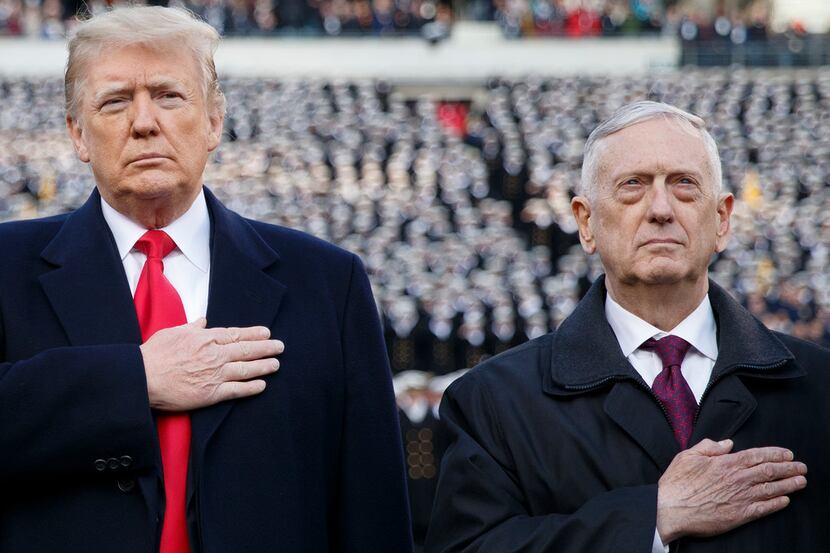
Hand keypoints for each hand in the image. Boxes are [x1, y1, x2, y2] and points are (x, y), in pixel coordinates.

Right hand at [140, 318, 283, 410]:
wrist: (141, 378)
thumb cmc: (153, 355)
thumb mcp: (172, 332)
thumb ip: (191, 327)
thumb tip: (203, 321)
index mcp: (205, 338)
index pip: (235, 334)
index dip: (253, 334)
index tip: (266, 333)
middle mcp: (214, 354)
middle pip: (246, 349)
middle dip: (266, 348)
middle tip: (280, 346)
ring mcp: (214, 374)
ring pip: (246, 368)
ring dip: (264, 365)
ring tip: (276, 364)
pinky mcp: (211, 393)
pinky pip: (236, 390)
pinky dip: (251, 387)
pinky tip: (262, 385)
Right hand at [656, 438, 806, 543]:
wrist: (670, 509)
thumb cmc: (677, 483)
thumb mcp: (688, 456)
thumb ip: (709, 446)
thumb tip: (727, 443)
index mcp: (725, 463)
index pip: (757, 455)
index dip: (775, 454)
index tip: (787, 454)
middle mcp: (737, 479)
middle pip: (769, 471)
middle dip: (788, 468)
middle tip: (801, 467)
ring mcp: (740, 498)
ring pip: (771, 489)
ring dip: (788, 484)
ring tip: (800, 481)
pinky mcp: (739, 515)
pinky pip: (763, 509)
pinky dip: (776, 504)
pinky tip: (785, 501)